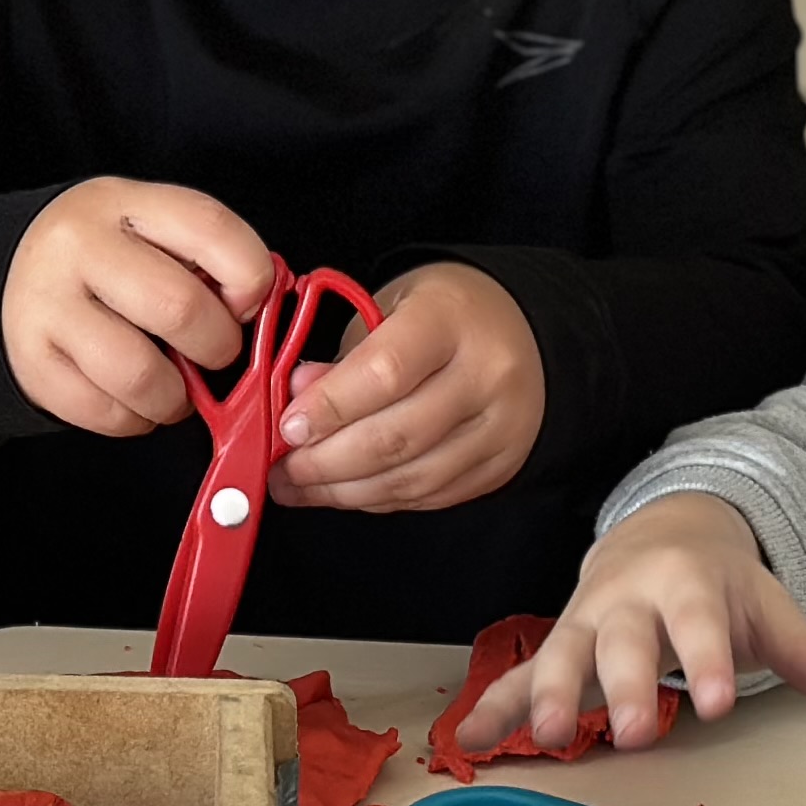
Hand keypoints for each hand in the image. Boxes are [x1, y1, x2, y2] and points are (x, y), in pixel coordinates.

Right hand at [0, 180, 277, 437]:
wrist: (15, 274)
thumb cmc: (110, 258)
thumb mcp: (151, 231)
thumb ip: (207, 257)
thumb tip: (261, 310)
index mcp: (124, 202)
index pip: (211, 229)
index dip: (250, 277)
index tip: (247, 303)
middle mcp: (78, 246)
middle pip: (180, 308)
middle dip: (217, 346)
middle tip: (213, 351)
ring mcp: (47, 305)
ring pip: (142, 374)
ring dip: (177, 398)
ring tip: (177, 388)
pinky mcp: (32, 363)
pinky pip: (106, 413)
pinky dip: (137, 420)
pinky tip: (136, 399)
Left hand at [271, 263, 542, 513]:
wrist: (524, 334)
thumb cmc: (442, 316)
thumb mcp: (389, 307)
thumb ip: (345, 356)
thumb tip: (297, 400)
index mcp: (450, 319)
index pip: (385, 371)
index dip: (330, 407)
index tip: (287, 427)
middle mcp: (486, 375)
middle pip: (397, 436)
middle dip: (326, 462)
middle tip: (281, 468)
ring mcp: (499, 427)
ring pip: (412, 478)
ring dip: (344, 491)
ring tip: (299, 486)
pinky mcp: (501, 465)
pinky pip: (429, 496)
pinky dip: (378, 499)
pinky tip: (344, 490)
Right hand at [456, 492, 805, 755]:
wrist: (656, 535)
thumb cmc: (717, 586)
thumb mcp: (767, 607)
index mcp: (686, 583)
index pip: (699, 621)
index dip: (708, 660)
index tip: (718, 702)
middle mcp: (627, 599)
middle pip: (623, 640)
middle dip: (622, 685)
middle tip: (630, 733)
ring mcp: (584, 621)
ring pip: (560, 653)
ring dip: (545, 694)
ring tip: (542, 737)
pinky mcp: (554, 647)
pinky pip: (515, 676)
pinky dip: (493, 708)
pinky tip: (469, 742)